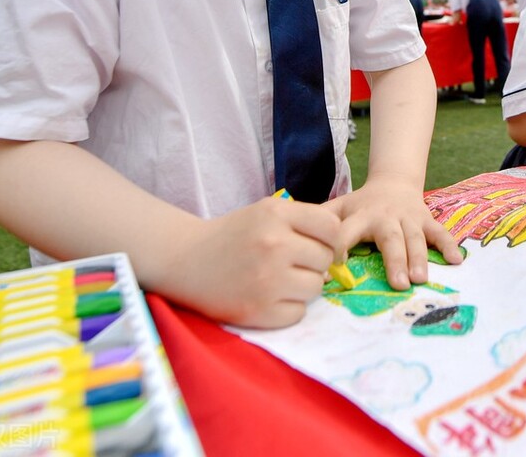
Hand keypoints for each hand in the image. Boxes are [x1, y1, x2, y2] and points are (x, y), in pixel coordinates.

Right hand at [165, 195, 341, 328]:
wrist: (185, 260)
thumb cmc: (234, 234)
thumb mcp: (267, 212)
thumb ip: (305, 223)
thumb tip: (340, 254)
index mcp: (276, 214)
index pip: (332, 228)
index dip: (333, 239)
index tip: (322, 246)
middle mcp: (273, 244)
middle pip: (325, 259)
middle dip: (315, 264)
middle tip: (292, 264)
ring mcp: (266, 279)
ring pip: (316, 287)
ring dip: (304, 287)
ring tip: (280, 280)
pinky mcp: (258, 310)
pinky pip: (298, 313)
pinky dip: (289, 308)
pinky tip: (269, 297)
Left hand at [324, 176, 461, 291]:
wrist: (393, 182)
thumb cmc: (361, 204)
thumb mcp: (338, 207)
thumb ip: (318, 223)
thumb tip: (291, 244)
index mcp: (360, 215)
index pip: (346, 233)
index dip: (339, 249)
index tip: (334, 272)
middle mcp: (386, 217)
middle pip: (391, 238)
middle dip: (395, 261)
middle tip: (399, 285)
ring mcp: (409, 218)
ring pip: (416, 238)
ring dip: (420, 258)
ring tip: (421, 279)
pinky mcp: (427, 220)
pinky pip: (440, 232)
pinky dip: (448, 245)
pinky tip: (456, 261)